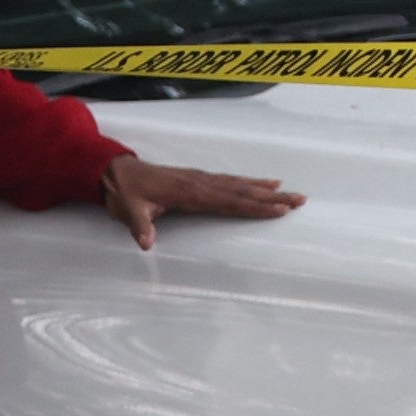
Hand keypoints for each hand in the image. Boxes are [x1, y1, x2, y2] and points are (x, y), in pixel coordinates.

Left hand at [102, 152, 301, 249]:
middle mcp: (200, 183)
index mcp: (189, 192)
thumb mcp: (128, 211)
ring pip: (240, 185)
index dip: (254, 207)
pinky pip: (231, 181)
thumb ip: (139, 226)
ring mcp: (201, 179)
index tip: (278, 209)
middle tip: (299, 200)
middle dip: (272, 198)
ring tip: (291, 192)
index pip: (228, 201)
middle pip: (242, 192)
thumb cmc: (125, 193)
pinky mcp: (200, 179)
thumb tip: (146, 243)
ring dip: (266, 190)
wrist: (115, 172)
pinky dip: (250, 183)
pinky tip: (263, 183)